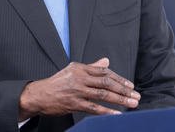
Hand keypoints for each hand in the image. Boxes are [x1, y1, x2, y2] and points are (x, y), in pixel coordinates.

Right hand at [18, 57, 139, 120]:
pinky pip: (94, 107)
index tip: (130, 85)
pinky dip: (107, 111)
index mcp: (80, 68)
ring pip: (102, 94)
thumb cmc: (57, 83)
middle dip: (123, 89)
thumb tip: (106, 61)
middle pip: (106, 82)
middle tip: (135, 95)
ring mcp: (77, 91)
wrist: (39, 94)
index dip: (119, 78)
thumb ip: (91, 67)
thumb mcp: (73, 70)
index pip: (104, 72)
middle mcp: (80, 77)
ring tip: (132, 103)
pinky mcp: (74, 103)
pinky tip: (117, 114)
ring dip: (119, 99)